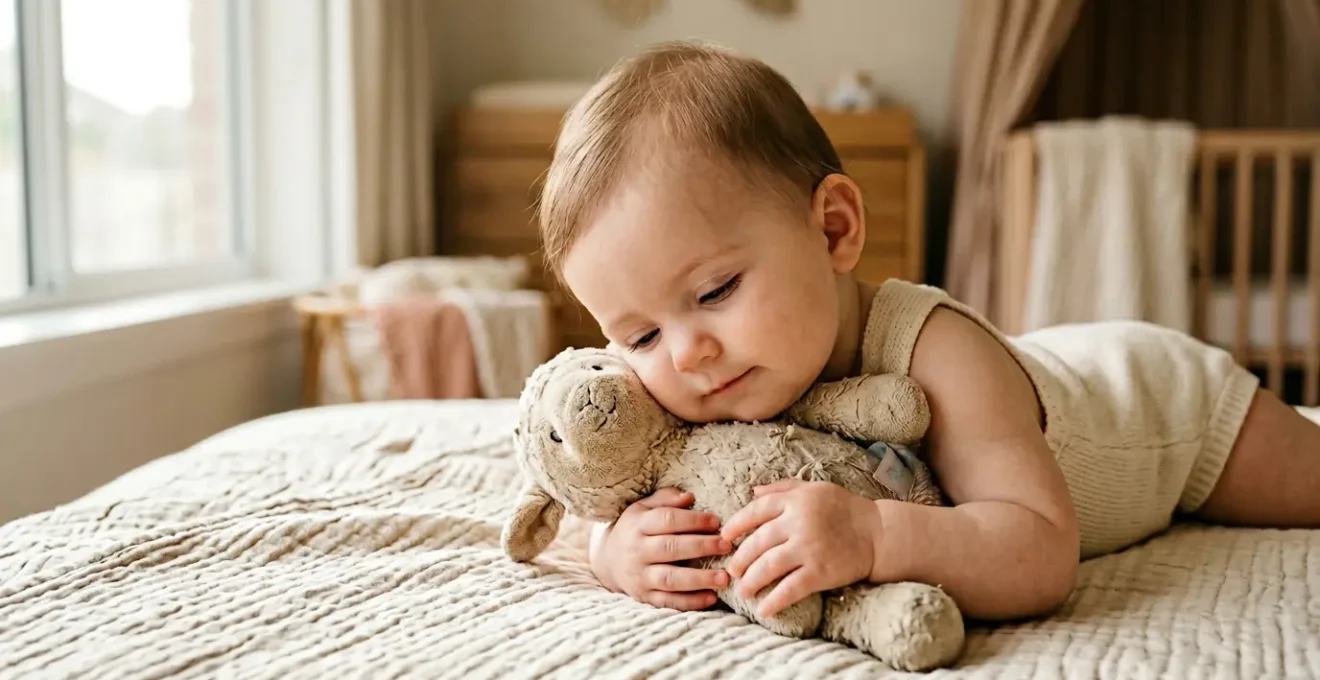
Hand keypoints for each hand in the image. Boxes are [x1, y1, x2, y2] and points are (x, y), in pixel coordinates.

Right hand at [591, 487, 732, 610]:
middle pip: (670, 548)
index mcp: (638, 525)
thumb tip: (689, 497)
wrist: (608, 560)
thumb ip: (666, 499)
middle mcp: (637, 551)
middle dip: (700, 546)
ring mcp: (640, 576)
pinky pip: (668, 602)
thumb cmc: (636, 529)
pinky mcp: (644, 597)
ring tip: (723, 577)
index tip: (717, 522)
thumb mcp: (643, 508)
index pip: (667, 520)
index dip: (692, 520)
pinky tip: (711, 598)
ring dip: (698, 579)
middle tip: (726, 546)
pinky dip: (690, 602)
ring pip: (670, 579)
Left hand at [721, 479, 882, 618]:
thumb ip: (783, 488)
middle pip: (756, 543)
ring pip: (767, 567)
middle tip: (731, 571)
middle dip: (740, 559)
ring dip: (750, 581)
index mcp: (795, 501)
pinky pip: (790, 589)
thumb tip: (753, 492)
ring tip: (743, 591)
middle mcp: (798, 523)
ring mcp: (808, 548)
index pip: (755, 512)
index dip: (735, 525)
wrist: (879, 533)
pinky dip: (773, 601)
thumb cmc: (845, 509)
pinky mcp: (820, 572)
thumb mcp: (814, 489)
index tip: (724, 538)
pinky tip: (764, 610)